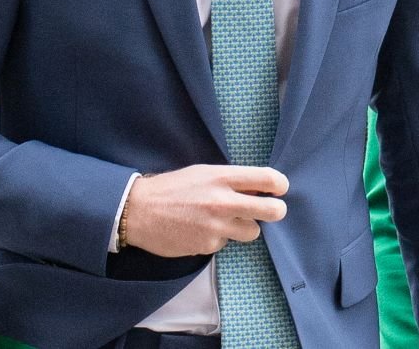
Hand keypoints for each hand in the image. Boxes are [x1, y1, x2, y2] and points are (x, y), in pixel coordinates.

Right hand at [122, 164, 287, 256]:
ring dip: (244, 227)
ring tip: (224, 219)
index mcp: (222, 177)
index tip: (280, 188)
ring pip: (253, 231)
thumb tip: (259, 187)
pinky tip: (200, 230)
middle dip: (277, 210)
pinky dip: (218, 238)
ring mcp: (217, 227)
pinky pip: (226, 243)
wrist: (138, 211)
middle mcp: (223, 202)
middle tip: (272, 210)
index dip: (280, 184)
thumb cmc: (172, 188)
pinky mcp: (208, 246)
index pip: (267, 179)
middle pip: (273, 211)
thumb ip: (231, 180)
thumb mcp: (203, 173)